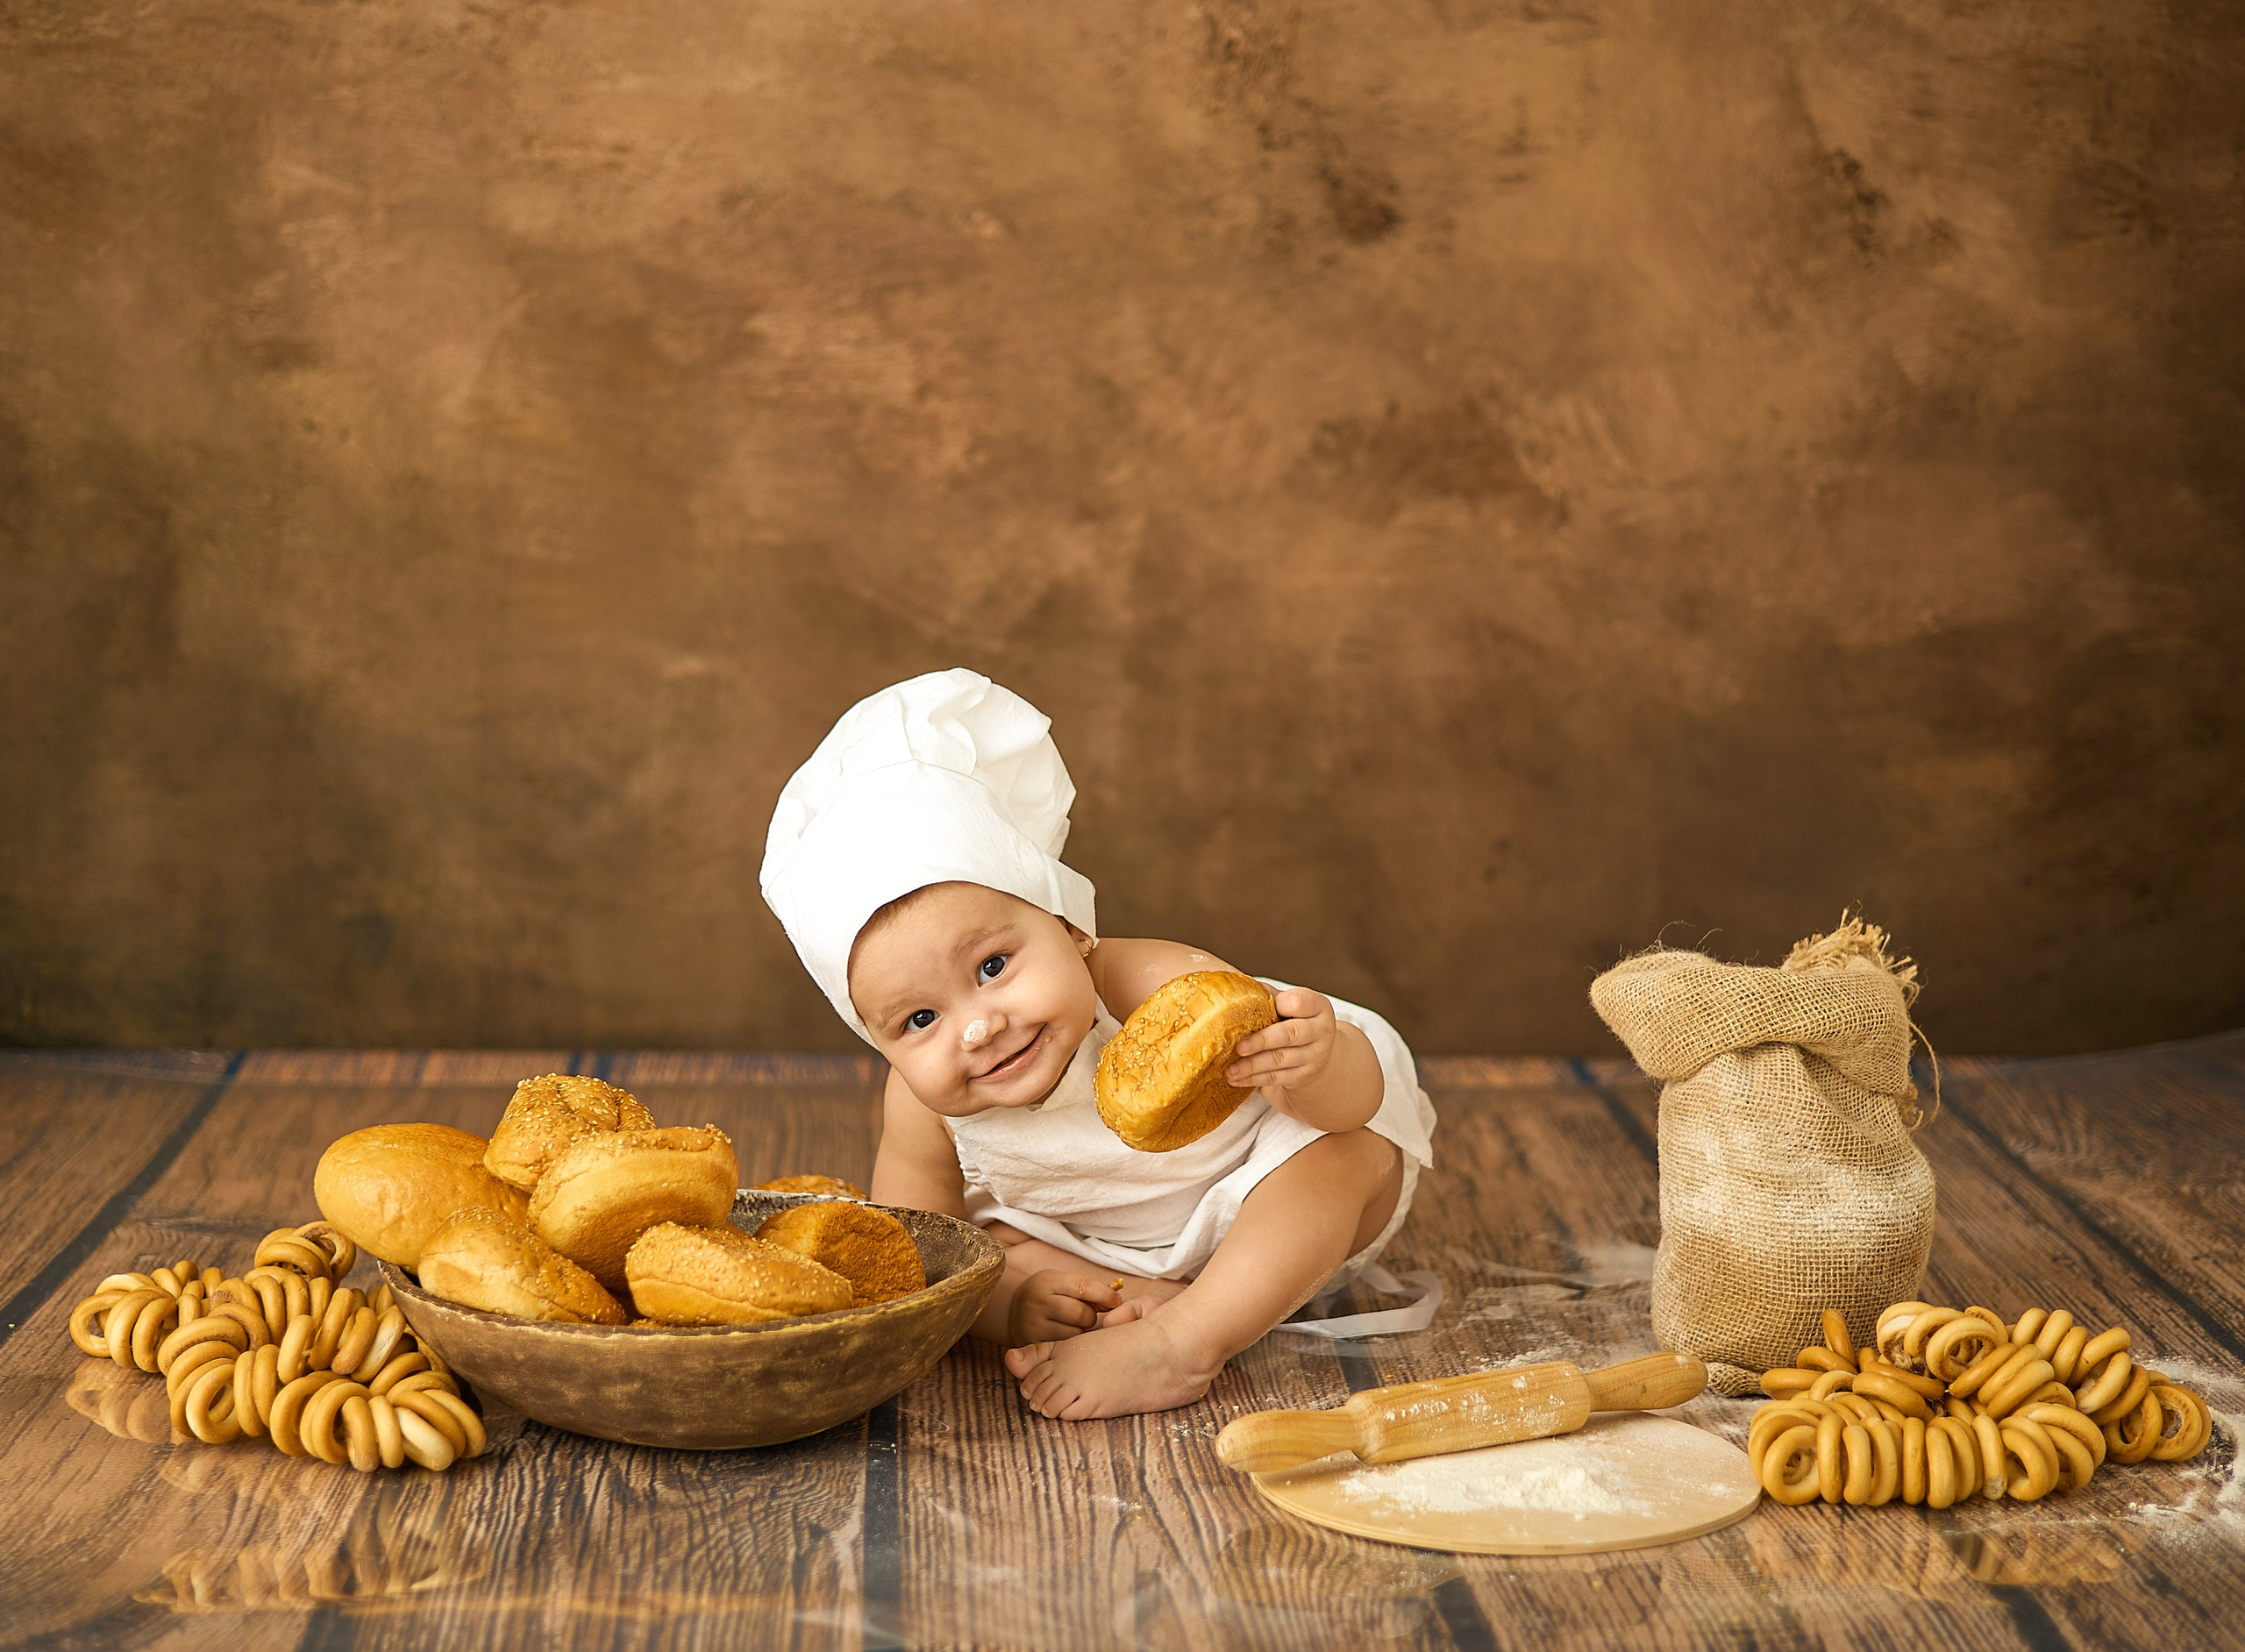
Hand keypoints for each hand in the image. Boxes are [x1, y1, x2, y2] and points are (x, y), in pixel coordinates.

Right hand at [1007, 1269, 1122, 1345]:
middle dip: (1092, 1316)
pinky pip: (1063, 1349)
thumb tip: (1117, 1299)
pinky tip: (1066, 1336)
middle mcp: (1039, 1304)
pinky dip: (1071, 1345)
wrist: (1013, 1309)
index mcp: (1048, 1282)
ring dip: (1082, 1332)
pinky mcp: (1034, 1345)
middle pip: (1081, 1315)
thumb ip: (1086, 1287)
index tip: (1115, 1300)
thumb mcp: (1061, 1281)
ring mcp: (1034, 1326)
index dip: (1105, 1295)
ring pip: (1075, 1334)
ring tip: (1074, 1325)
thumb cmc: (1048, 1293)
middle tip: (1088, 1315)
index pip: (1083, 1288)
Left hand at [1225, 987, 1337, 1113]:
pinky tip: (1236, 1078)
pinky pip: (1276, 1078)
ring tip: (1230, 1068)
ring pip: (1280, 1060)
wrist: (1317, 1052)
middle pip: (1290, 1034)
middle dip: (1261, 1041)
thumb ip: (1269, 996)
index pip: (1299, 1002)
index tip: (1256, 1007)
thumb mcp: (1290, 1005)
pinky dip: (1253, 1079)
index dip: (1279, 1004)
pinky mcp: (1304, 1076)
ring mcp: (1315, 1056)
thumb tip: (1236, 987)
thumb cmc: (1297, 1022)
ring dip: (1251, 1065)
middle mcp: (1321, 1031)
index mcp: (1318, 1007)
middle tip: (1238, 1046)